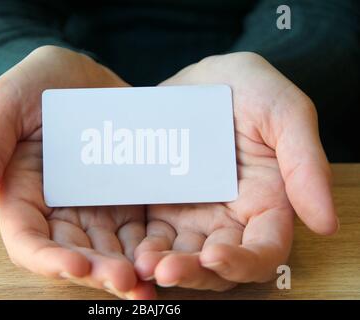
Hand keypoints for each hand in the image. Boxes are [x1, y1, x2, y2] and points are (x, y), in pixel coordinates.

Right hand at [0, 46, 154, 298]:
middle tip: (126, 280)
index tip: (76, 266)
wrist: (83, 74)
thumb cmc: (37, 84)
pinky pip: (142, 228)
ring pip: (113, 249)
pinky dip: (154, 246)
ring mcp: (98, 206)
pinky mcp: (129, 197)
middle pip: (77, 253)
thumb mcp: (6, 107)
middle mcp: (61, 210)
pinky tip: (173, 255)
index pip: (30, 242)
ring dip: (131, 268)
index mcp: (25, 196)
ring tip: (153, 278)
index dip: (50, 260)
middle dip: (99, 271)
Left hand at [134, 52, 337, 289]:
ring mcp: (193, 214)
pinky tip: (124, 248)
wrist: (201, 79)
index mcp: (266, 202)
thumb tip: (326, 225)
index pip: (263, 250)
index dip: (243, 262)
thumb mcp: (284, 113)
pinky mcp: (162, 206)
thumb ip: (306, 164)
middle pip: (215, 264)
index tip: (215, 257)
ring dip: (161, 265)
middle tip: (164, 270)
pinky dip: (140, 246)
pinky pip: (151, 234)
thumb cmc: (249, 89)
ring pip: (180, 255)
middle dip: (192, 272)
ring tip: (140, 264)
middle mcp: (229, 217)